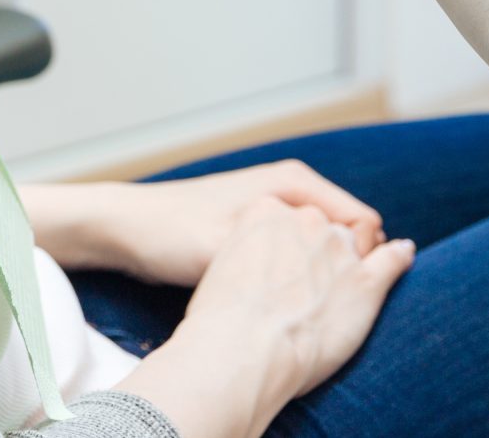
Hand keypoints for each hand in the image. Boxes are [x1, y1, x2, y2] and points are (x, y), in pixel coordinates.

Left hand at [33, 162, 384, 286]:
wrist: (126, 229)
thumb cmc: (173, 233)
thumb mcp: (229, 246)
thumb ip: (282, 255)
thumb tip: (327, 273)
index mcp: (294, 182)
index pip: (362, 220)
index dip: (361, 259)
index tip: (343, 293)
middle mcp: (290, 189)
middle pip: (345, 233)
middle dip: (343, 266)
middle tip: (326, 305)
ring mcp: (274, 207)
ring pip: (321, 245)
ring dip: (320, 272)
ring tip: (304, 307)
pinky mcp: (259, 227)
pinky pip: (298, 251)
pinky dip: (299, 272)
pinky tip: (282, 300)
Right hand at [173, 199, 414, 422]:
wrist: (237, 348)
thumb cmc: (217, 317)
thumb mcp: (218, 264)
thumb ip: (246, 250)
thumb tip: (260, 263)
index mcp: (266, 208)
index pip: (297, 215)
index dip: (299, 241)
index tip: (294, 265)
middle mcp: (306, 218)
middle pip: (327, 227)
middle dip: (326, 250)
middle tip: (315, 287)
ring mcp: (336, 246)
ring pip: (355, 244)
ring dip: (354, 262)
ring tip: (342, 293)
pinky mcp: (364, 279)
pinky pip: (391, 258)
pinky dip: (398, 257)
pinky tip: (402, 255)